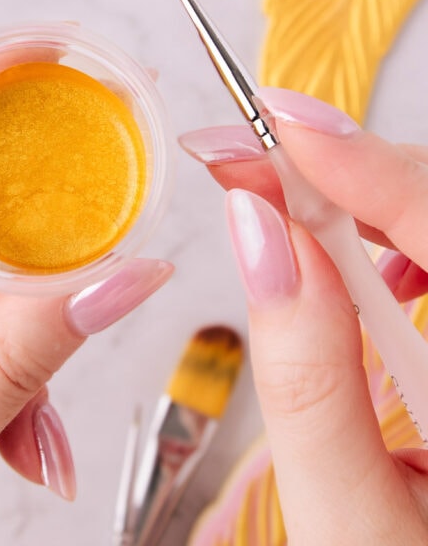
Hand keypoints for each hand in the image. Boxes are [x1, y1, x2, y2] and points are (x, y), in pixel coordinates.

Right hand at [180, 87, 427, 544]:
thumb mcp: (348, 513)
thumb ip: (303, 375)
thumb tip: (255, 234)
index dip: (366, 167)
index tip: (278, 122)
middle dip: (340, 176)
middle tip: (245, 163)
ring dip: (357, 206)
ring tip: (280, 216)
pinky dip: (384, 239)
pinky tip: (353, 271)